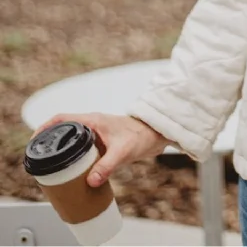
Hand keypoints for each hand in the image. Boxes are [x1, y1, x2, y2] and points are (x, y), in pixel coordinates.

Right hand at [33, 113, 168, 186]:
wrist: (157, 134)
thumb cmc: (142, 135)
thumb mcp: (123, 151)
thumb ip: (107, 166)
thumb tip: (90, 181)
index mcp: (93, 120)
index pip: (62, 119)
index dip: (45, 127)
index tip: (34, 141)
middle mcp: (92, 124)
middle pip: (63, 130)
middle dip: (50, 143)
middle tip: (40, 160)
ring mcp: (97, 133)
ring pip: (72, 140)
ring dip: (61, 151)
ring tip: (51, 168)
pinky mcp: (101, 142)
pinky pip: (81, 148)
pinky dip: (73, 157)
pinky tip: (71, 171)